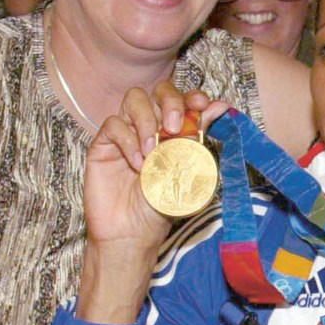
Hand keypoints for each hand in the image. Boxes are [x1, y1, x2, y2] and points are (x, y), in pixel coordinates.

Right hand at [76, 83, 228, 323]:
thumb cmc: (161, 204)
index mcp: (173, 129)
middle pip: (157, 90)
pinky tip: (137, 164)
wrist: (133, 233)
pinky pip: (113, 124)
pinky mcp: (103, 144)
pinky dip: (128, 140)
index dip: (192, 96)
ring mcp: (126, 132)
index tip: (201, 106)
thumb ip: (199, 137)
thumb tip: (220, 106)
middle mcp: (149, 126)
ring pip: (134, 100)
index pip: (182, 98)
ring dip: (147, 121)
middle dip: (170, 102)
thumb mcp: (186, 170)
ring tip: (154, 153)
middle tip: (175, 126)